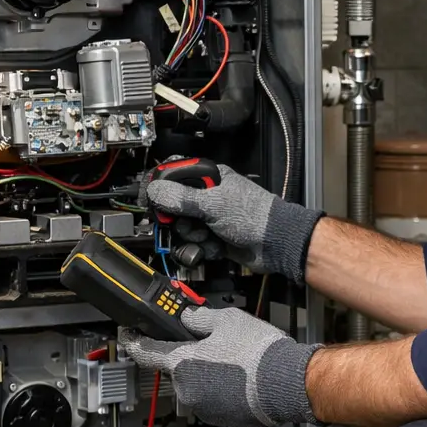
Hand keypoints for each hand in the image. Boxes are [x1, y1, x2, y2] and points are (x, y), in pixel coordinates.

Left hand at [121, 306, 321, 426]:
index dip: (134, 341)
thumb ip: (198, 317)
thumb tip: (188, 316)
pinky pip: (213, 400)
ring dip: (208, 373)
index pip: (145, 352)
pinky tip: (241, 377)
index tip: (128, 336)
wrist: (288, 383)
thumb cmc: (258, 353)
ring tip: (236, 360)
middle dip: (192, 355)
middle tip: (214, 343)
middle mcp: (187, 389)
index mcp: (181, 363)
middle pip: (178, 368)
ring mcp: (203, 408)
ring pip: (197, 384)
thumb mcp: (225, 319)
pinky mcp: (221, 419)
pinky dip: (222, 389)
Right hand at [145, 164, 323, 282]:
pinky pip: (196, 245)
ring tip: (208, 236)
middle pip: (174, 208)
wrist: (276, 244)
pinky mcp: (215, 239)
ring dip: (193, 237)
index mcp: (210, 178)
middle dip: (180, 220)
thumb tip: (156, 191)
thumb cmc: (254, 216)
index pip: (175, 177)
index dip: (160, 189)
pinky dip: (204, 249)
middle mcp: (209, 197)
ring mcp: (211, 219)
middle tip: (189, 223)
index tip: (151, 201)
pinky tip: (216, 247)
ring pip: (184, 229)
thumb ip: (181, 198)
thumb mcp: (213, 204)